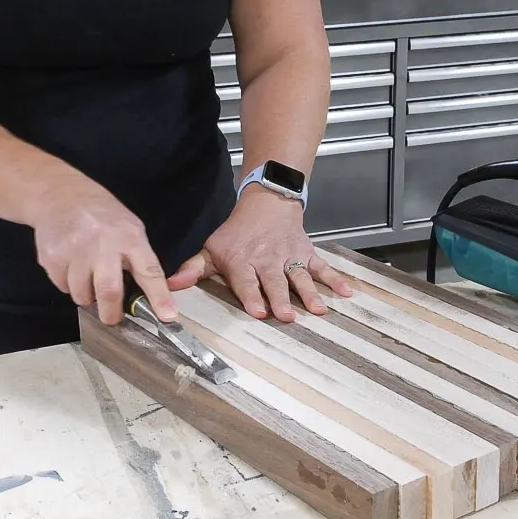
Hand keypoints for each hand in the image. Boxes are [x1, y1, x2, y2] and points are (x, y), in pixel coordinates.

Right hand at [28, 175, 175, 324]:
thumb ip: (139, 258)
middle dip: (111, 313)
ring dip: (87, 297)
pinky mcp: (52, 257)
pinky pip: (63, 286)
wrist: (59, 194)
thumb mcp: (129, 227)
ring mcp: (75, 250)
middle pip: (109, 291)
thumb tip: (150, 297)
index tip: (167, 316)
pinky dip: (69, 285)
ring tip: (89, 280)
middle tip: (111, 318)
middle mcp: (103, 243)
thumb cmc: (101, 215)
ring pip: (82, 294)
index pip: (149, 271)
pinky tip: (72, 267)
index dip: (159, 297)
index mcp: (129, 237)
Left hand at [167, 185, 351, 321]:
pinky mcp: (306, 254)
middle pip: (275, 282)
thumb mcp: (212, 249)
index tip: (258, 311)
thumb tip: (171, 285)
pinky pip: (322, 267)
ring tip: (318, 310)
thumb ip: (194, 269)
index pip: (247, 282)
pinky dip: (335, 279)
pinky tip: (346, 292)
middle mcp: (267, 261)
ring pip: (300, 276)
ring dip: (309, 293)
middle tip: (287, 315)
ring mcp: (289, 258)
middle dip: (281, 299)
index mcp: (243, 262)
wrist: (266, 203)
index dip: (252, 296)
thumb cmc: (238, 233)